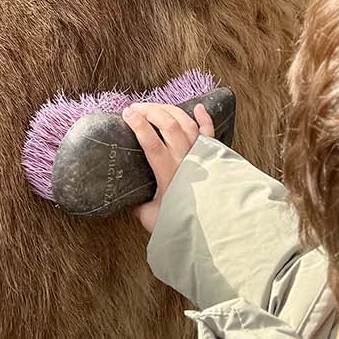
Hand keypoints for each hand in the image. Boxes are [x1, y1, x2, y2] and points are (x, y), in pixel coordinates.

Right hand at [122, 102, 213, 232]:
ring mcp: (200, 157)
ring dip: (170, 110)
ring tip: (156, 106)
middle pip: (169, 126)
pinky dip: (205, 118)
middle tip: (135, 108)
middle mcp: (186, 161)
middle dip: (150, 111)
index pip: (151, 143)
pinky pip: (210, 133)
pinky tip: (198, 107)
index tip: (126, 113)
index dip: (138, 125)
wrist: (212, 232)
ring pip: (187, 124)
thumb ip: (138, 204)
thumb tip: (126, 194)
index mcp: (168, 174)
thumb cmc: (179, 225)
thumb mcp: (150, 218)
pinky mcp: (212, 158)